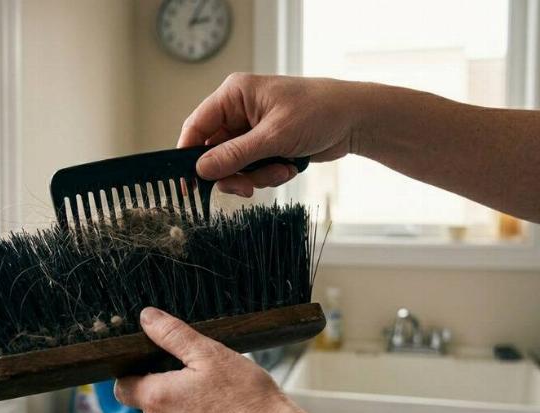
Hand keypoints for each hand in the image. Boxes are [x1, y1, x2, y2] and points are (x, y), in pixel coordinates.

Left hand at [114, 307, 293, 412]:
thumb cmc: (246, 395)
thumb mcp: (210, 354)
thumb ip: (172, 334)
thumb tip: (146, 318)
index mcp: (157, 398)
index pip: (123, 386)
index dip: (135, 374)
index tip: (156, 368)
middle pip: (147, 405)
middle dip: (166, 392)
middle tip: (198, 382)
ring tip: (213, 404)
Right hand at [177, 73, 366, 196]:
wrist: (355, 119)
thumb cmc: (319, 112)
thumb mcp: (274, 136)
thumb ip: (235, 154)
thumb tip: (201, 169)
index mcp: (234, 95)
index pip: (196, 127)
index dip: (187, 155)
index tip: (187, 183)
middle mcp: (238, 112)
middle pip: (213, 153)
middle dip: (232, 173)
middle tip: (246, 187)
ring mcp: (250, 130)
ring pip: (233, 166)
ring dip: (254, 176)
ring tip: (279, 170)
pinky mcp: (263, 146)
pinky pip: (251, 170)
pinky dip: (267, 175)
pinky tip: (287, 167)